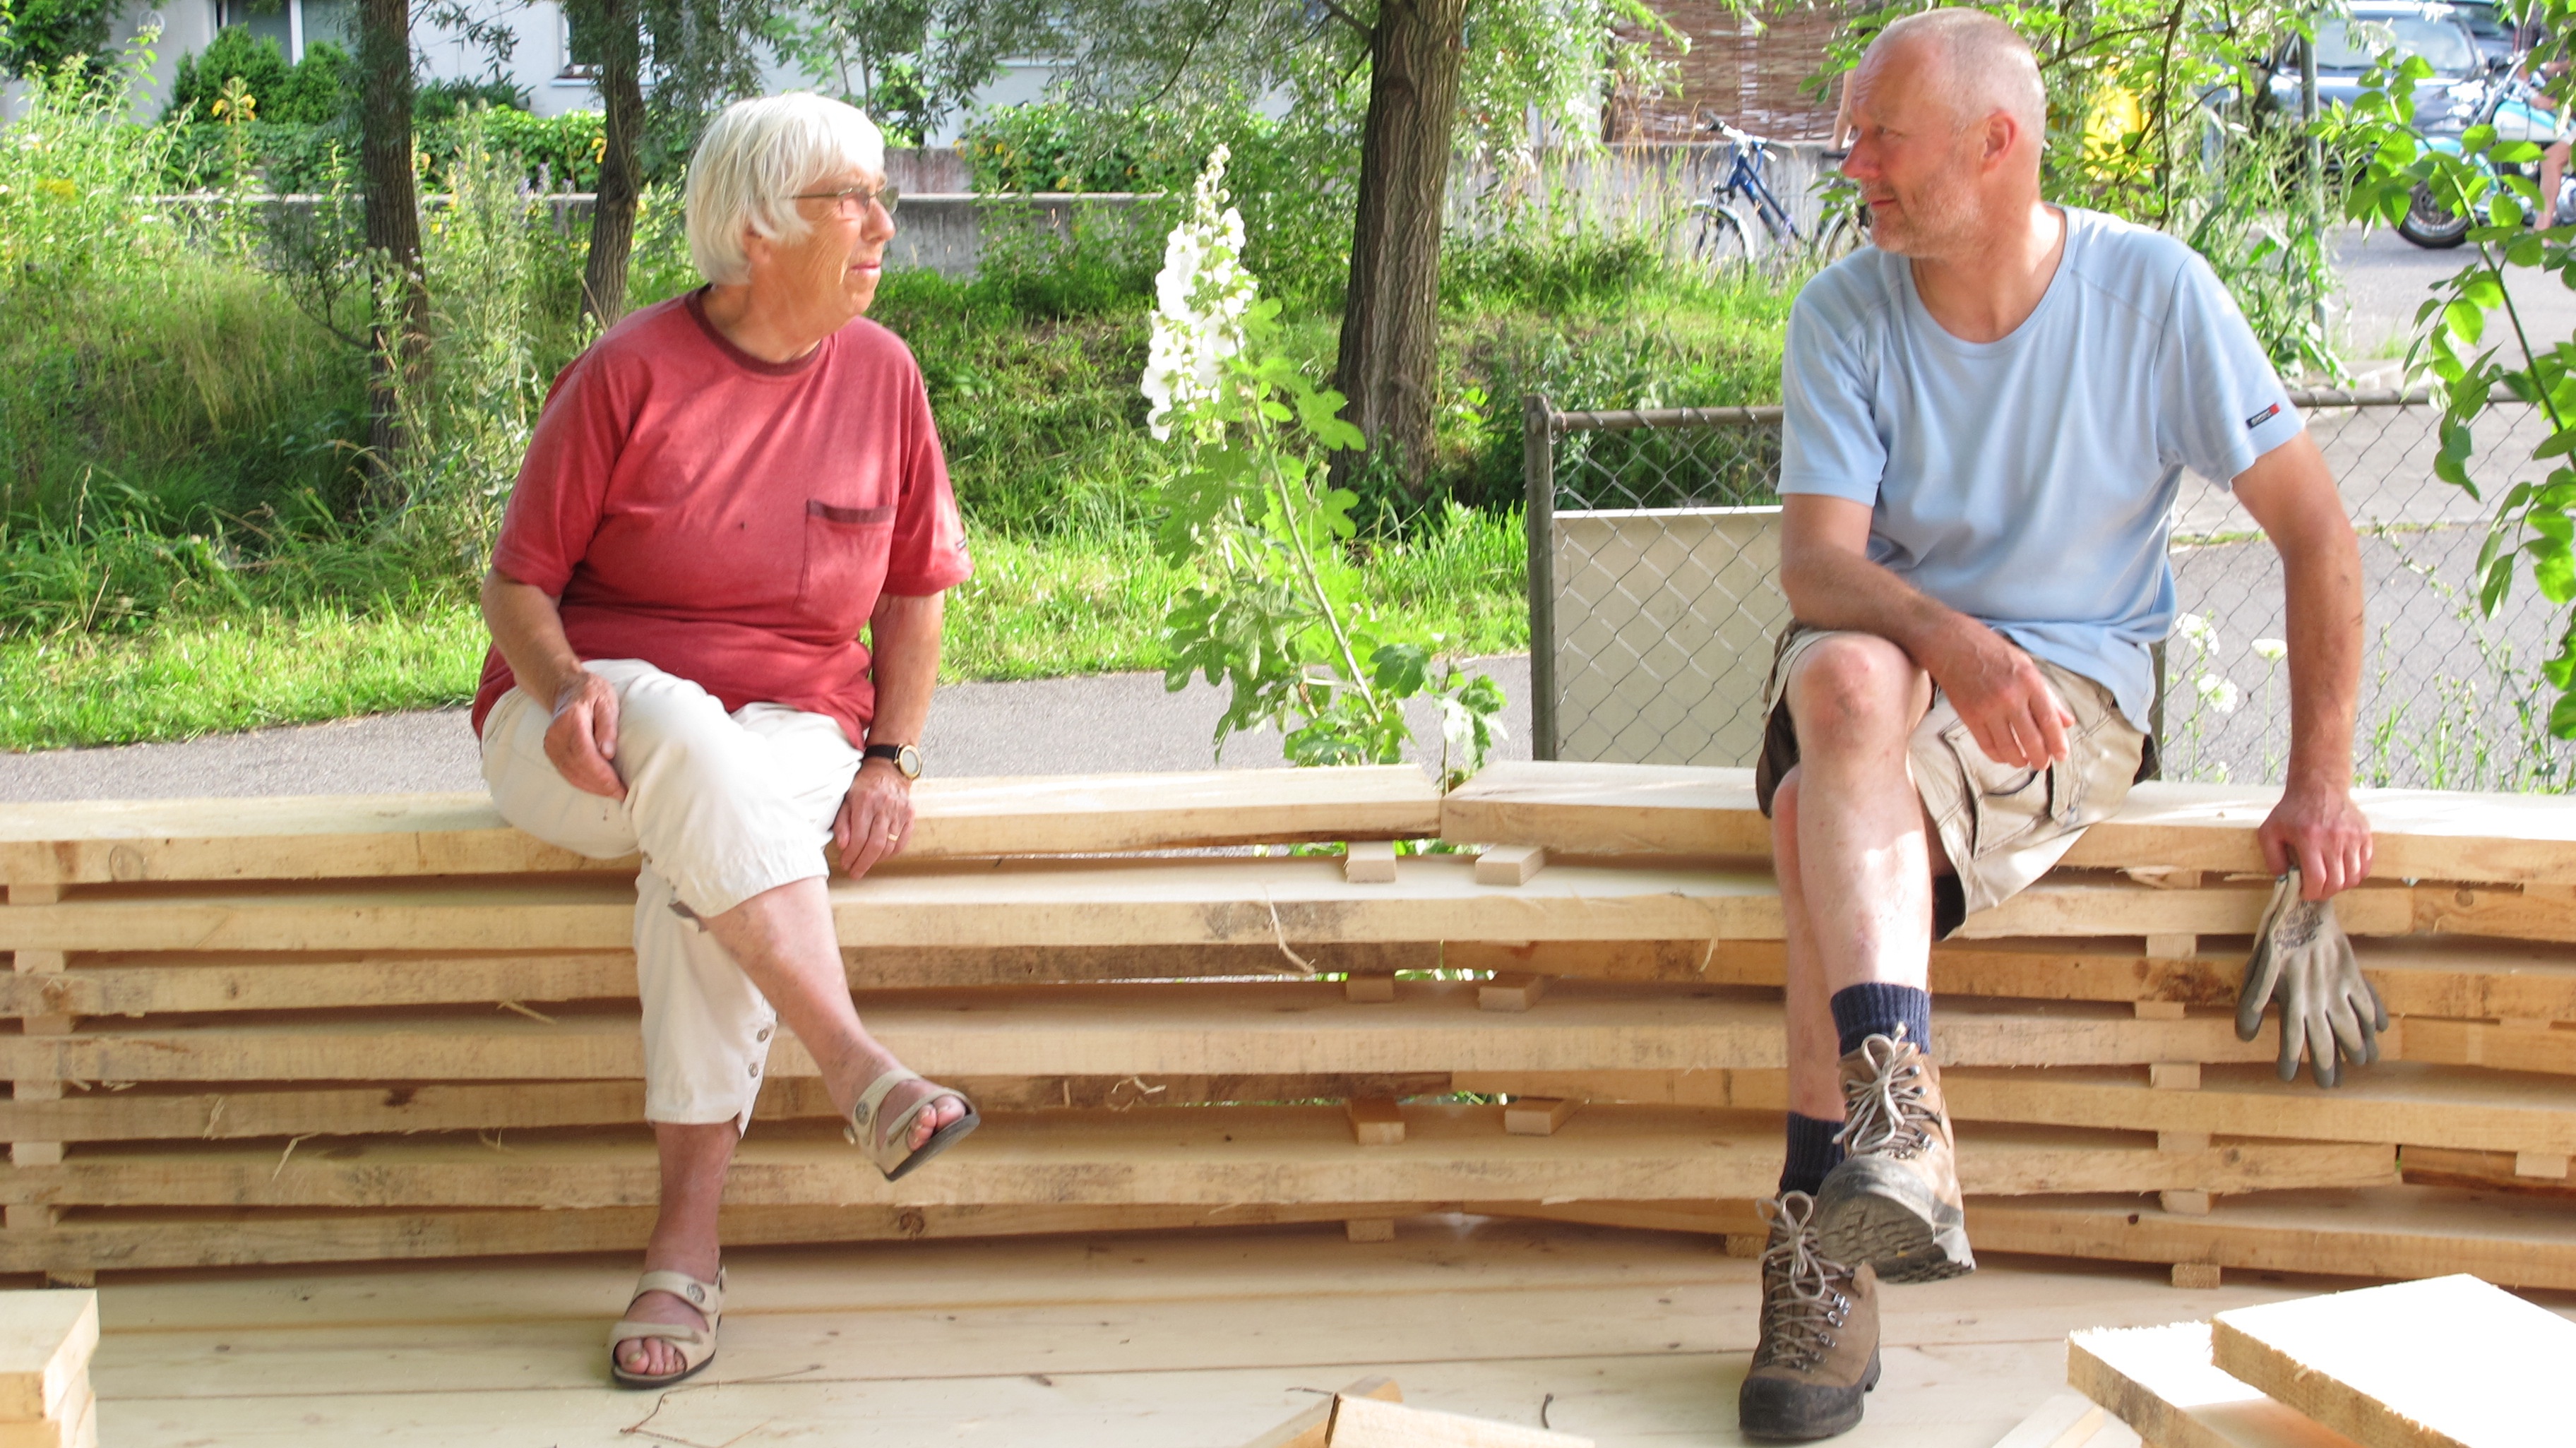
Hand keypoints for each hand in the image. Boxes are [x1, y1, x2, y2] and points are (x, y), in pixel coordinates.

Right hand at [544, 671, 624, 800]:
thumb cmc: (592, 692)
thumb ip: (608, 725)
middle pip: (578, 767)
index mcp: (571, 720)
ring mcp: (551, 744)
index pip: (585, 753)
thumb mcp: (607, 701)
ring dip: (593, 788)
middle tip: (623, 794)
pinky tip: (599, 787)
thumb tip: (608, 753)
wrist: (566, 687)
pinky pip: (567, 773)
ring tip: (614, 793)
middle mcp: (556, 734)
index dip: (602, 774)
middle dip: (601, 785)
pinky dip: (583, 783)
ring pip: (571, 774)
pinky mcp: (551, 751)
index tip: (620, 787)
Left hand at [833, 760, 913, 877]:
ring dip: (877, 859)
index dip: (852, 855)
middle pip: (876, 845)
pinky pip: (902, 841)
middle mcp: (884, 807)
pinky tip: (881, 855)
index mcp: (865, 802)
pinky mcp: (909, 815)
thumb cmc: (863, 786)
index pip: (859, 838)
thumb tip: (843, 846)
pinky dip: (892, 852)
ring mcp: (899, 811)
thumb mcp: (846, 799)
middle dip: (864, 863)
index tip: (846, 864)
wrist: (887, 770)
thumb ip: (843, 823)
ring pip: (890, 845)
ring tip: (866, 863)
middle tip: (855, 872)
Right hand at [1929, 626, 2073, 770]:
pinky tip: (2005, 756)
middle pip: (2031, 739)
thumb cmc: (1992, 651)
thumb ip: (2048, 696)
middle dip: (2041, 758)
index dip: (2057, 743)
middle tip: (2044, 764)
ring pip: (2008, 747)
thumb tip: (2068, 722)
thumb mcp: (2027, 666)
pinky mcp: (1969, 715)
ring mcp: (1988, 708)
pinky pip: (1986, 745)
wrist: (1951, 643)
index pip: (2049, 721)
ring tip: (2025, 762)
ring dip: (2019, 760)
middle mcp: (2010, 697)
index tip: (2062, 755)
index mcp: (2030, 682)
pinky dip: (1997, 756)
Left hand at [2235, 868, 2387, 1086]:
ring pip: (2354, 1027)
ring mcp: (2340, 988)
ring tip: (2362, 1063)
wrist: (2304, 906)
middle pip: (2326, 1042)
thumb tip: (2244, 1036)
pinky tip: (2379, 1031)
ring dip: (2358, 1048)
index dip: (2289, 1062)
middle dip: (2327, 1067)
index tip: (2287, 1078)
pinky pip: (2369, 1002)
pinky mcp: (2354, 974)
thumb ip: (2252, 1003)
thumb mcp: (2257, 969)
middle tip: (2329, 1086)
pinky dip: (2375, 1017)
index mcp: (2292, 999)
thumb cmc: (2274, 939)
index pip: (2292, 1040)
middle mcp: (2318, 999)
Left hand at [2257, 778, 2372, 898]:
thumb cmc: (2292, 811)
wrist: (2318, 786)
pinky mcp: (2365, 834)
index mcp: (2309, 839)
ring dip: (2341, 885)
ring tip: (2330, 881)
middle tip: (2317, 890)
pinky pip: (2366, 865)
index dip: (2311, 893)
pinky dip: (2355, 874)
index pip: (2317, 879)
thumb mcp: (2269, 832)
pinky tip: (2343, 871)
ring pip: (2354, 877)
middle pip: (2338, 882)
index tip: (2305, 893)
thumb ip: (2273, 859)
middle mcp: (2334, 839)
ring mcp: (2353, 837)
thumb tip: (2284, 881)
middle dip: (2325, 893)